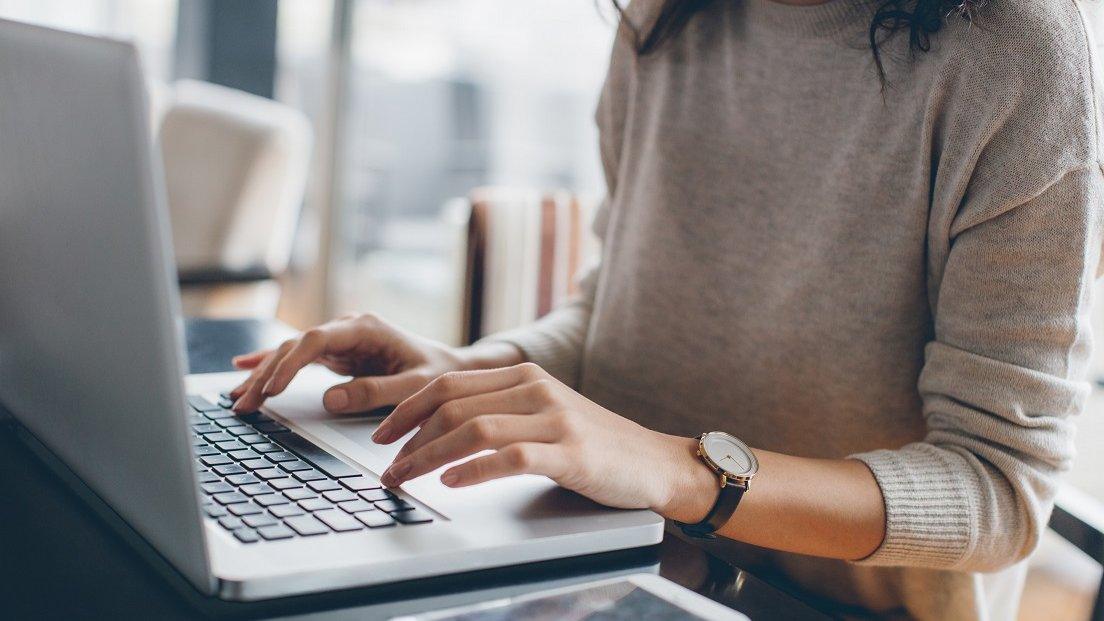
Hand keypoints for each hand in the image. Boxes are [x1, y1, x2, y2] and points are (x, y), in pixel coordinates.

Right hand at [228, 313, 520, 413]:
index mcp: (366, 328)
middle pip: (295, 346)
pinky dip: (271, 364)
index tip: (271, 388)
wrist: (452, 369)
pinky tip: (243, 368)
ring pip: (291, 352)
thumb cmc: (438, 375)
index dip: (290, 363)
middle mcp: (348, 328)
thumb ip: (376, 392)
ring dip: (263, 374)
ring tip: (237, 399)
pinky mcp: (337, 353)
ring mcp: (340, 340)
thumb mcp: (415, 386)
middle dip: (266, 374)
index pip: (316, 340)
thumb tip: (330, 400)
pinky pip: (297, 358)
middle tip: (243, 403)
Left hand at [375, 362, 716, 516]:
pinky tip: (451, 482)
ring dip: (429, 456)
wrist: (653, 462)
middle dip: (408, 437)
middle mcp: (536, 389)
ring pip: (474, 429)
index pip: (448, 383)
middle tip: (386, 466)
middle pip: (452, 404)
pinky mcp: (570, 452)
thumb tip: (438, 428)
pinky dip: (473, 469)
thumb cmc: (593, 444)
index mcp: (524, 375)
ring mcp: (554, 419)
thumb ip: (500, 410)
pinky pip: (510, 457)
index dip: (407, 409)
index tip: (381, 435)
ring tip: (406, 477)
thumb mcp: (543, 414)